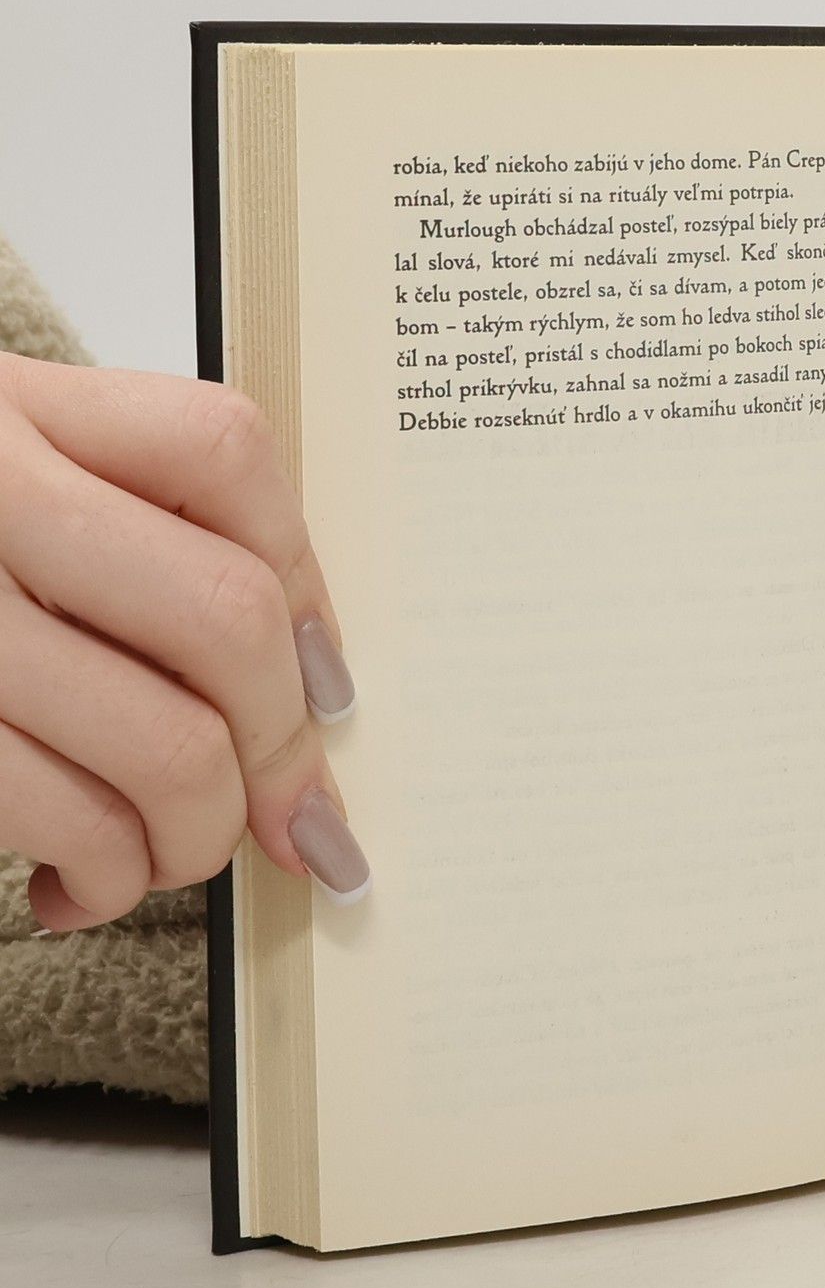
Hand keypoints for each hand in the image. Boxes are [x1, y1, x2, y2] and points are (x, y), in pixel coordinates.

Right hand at [0, 353, 367, 929]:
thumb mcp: (12, 486)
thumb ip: (144, 540)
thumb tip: (314, 695)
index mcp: (14, 406)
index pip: (221, 454)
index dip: (306, 590)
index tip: (330, 692)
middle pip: (224, 620)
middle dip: (281, 751)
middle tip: (286, 815)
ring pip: (161, 744)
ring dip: (197, 838)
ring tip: (170, 855)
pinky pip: (55, 812)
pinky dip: (106, 875)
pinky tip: (81, 882)